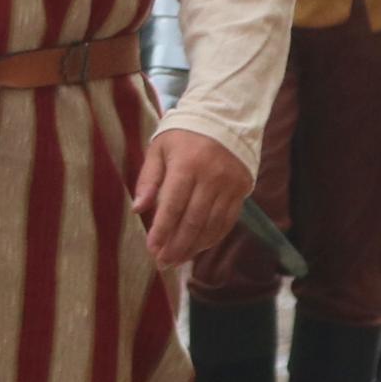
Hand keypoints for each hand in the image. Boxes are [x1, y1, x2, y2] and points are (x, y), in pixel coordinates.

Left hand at [131, 126, 254, 271]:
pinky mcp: (243, 190)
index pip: (173, 205)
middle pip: (194, 220)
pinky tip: (198, 248)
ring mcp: (230, 184)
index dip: (162, 230)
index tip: (151, 249)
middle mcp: (212, 177)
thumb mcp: (159, 149)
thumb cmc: (183, 135)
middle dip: (177, 245)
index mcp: (187, 164)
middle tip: (163, 262)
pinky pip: (227, 221)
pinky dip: (212, 237)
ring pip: (212, 224)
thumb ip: (148, 179)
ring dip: (194, 246)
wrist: (225, 119)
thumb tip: (138, 210)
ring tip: (177, 260)